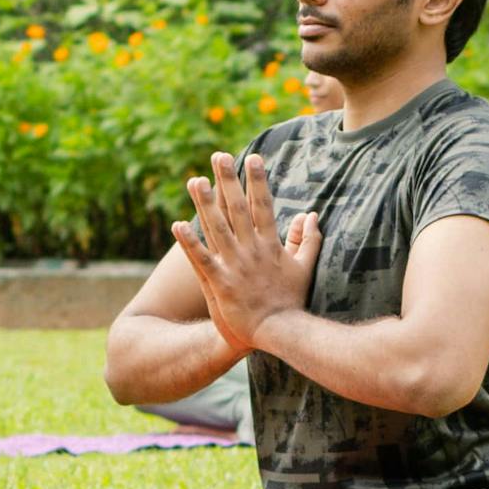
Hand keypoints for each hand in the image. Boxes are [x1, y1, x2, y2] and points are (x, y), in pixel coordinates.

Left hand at [175, 151, 319, 352]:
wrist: (280, 332)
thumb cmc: (292, 301)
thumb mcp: (305, 267)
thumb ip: (309, 239)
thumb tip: (312, 214)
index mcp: (271, 244)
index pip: (264, 205)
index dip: (258, 180)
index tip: (252, 157)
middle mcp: (252, 250)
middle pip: (237, 209)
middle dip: (228, 180)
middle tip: (218, 156)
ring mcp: (235, 265)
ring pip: (216, 228)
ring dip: (204, 203)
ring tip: (194, 180)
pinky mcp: (220, 282)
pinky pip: (201, 258)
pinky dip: (189, 241)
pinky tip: (177, 224)